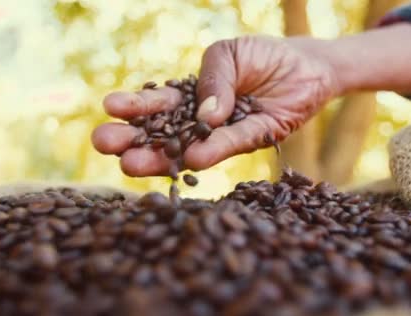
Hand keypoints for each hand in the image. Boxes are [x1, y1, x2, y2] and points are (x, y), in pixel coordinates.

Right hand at [92, 36, 340, 176]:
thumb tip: (203, 117)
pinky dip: (212, 151)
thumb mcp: (228, 55)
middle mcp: (202, 120)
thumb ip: (214, 82)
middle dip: (133, 138)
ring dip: (161, 157)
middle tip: (104, 143)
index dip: (135, 106)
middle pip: (163, 132)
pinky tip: (192, 158)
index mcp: (191, 96)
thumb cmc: (261, 55)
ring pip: (189, 147)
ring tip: (130, 164)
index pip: (158, 103)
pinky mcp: (254, 139)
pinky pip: (231, 145)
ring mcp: (225, 134)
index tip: (109, 107)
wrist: (307, 65)